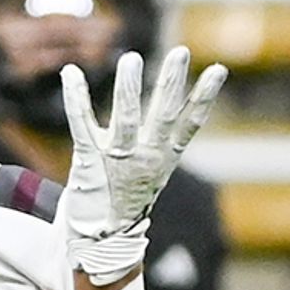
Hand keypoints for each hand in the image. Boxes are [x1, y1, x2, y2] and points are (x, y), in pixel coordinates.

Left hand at [60, 46, 224, 288]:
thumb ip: (162, 138)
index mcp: (164, 157)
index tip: (218, 70)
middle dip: (171, 82)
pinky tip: (71, 73)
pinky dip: (76, 99)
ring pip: (127, 120)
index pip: (190, 123)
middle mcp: (146, 157)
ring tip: (131, 58)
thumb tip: (179, 107)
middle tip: (180, 51)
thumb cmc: (126, 196)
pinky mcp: (87, 160)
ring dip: (128, 89)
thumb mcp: (153, 168)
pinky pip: (81, 125)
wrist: (101, 238)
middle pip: (163, 115)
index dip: (204, 97)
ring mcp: (117, 159)